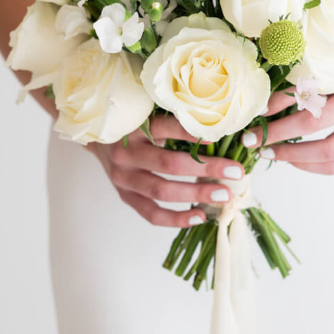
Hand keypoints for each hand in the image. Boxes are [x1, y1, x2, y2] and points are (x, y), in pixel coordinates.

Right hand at [90, 115, 245, 227]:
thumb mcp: (148, 114)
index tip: (219, 136)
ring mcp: (123, 178)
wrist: (98, 139)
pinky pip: (150, 213)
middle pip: (169, 164)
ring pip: (161, 191)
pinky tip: (199, 218)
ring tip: (224, 196)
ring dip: (196, 195)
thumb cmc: (133, 124)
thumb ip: (176, 120)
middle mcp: (126, 154)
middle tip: (235, 173)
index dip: (192, 133)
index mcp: (134, 128)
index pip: (166, 128)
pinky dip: (176, 219)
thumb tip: (219, 125)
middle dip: (206, 169)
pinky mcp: (125, 196)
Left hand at [242, 76, 333, 175]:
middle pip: (322, 143)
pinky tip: (295, 159)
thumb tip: (262, 111)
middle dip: (285, 147)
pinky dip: (312, 165)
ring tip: (273, 153)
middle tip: (258, 145)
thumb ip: (296, 88)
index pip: (312, 114)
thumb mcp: (324, 71)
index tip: (255, 126)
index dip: (281, 123)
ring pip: (330, 161)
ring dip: (296, 161)